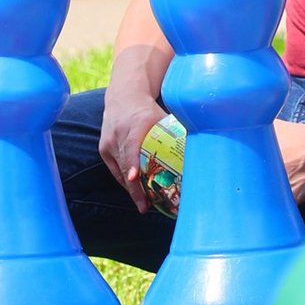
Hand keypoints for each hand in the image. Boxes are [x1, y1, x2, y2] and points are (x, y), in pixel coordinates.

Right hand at [99, 84, 167, 210]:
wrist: (123, 98)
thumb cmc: (148, 110)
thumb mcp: (163, 116)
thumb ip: (177, 133)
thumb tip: (201, 151)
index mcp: (135, 124)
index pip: (131, 146)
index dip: (132, 163)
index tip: (134, 176)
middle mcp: (118, 134)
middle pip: (124, 164)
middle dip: (134, 187)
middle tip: (145, 206)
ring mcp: (109, 142)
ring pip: (119, 171)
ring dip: (131, 189)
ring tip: (143, 204)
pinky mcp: (103, 149)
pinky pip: (114, 170)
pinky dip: (125, 181)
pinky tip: (135, 193)